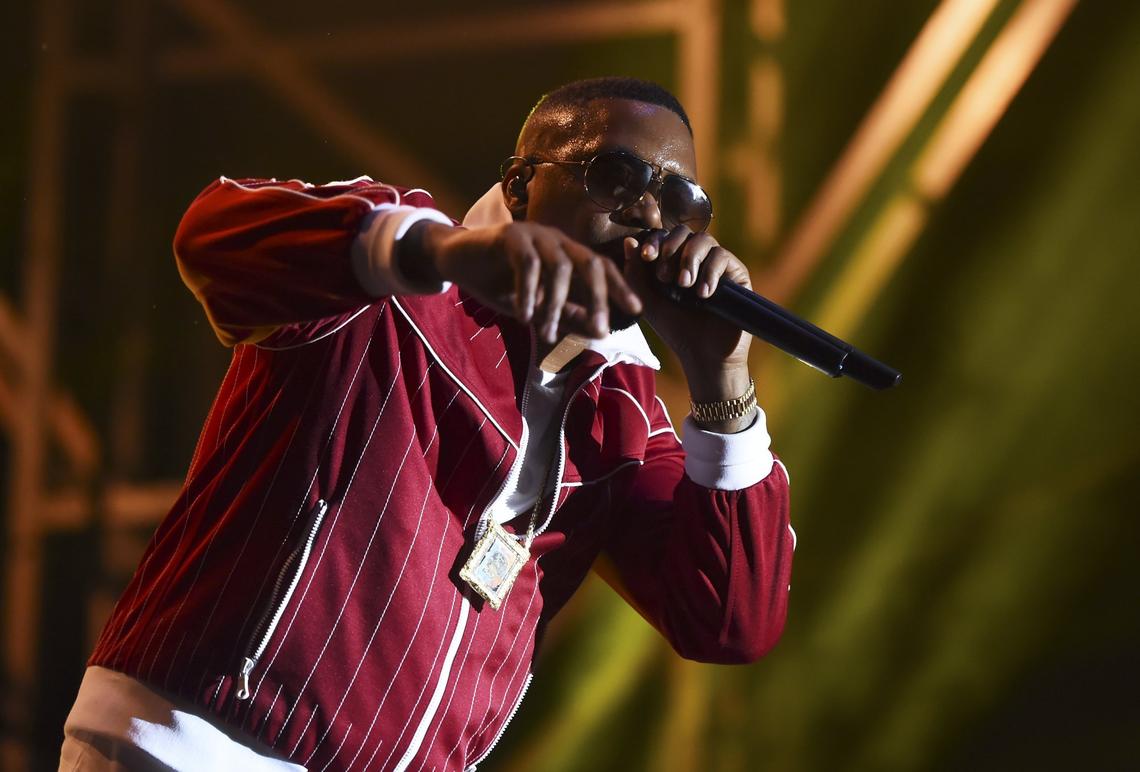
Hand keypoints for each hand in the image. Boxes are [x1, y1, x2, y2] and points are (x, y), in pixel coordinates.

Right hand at [403, 221, 641, 342]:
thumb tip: (597, 330)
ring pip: (559, 266)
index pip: (600, 267)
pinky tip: (524, 316)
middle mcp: (555, 240)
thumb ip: (565, 314)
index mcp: (565, 253)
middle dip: (599, 298)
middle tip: (602, 330)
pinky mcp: (509, 235)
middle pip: (589, 263)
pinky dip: (528, 292)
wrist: (456, 261)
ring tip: (549, 332)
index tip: (636, 311)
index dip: (620, 287)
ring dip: (556, 303)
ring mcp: (533, 234)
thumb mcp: (535, 306)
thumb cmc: (497, 281)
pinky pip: (527, 263)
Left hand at [622, 227, 753, 404]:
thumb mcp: (648, 301)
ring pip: (705, 240)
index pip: (664, 236)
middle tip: (664, 275)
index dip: (654, 240)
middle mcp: (696, 258)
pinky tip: (702, 294)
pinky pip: (723, 257)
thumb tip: (629, 241)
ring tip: (683, 285)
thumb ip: (635, 273)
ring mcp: (717, 264)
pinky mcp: (736, 273)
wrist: (703, 354)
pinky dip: (710, 272)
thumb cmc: (675, 328)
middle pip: (684, 232)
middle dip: (671, 248)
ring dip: (689, 259)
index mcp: (673, 260)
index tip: (646, 256)